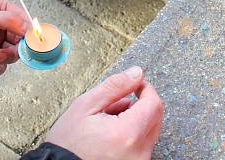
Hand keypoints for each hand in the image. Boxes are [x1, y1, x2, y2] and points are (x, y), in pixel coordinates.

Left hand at [0, 0, 27, 76]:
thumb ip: (7, 21)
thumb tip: (28, 27)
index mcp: (0, 9)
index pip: (23, 20)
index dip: (30, 31)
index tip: (34, 42)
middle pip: (21, 39)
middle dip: (17, 48)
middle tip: (9, 52)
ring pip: (13, 54)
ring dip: (6, 58)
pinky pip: (1, 66)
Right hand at [46, 67, 163, 159]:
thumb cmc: (69, 141)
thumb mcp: (86, 105)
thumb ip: (115, 86)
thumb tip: (137, 73)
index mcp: (127, 133)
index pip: (154, 103)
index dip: (146, 88)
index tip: (135, 84)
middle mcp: (139, 152)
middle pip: (155, 117)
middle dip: (139, 104)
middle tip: (113, 104)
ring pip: (149, 129)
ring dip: (134, 119)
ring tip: (107, 121)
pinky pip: (143, 144)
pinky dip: (132, 134)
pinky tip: (111, 135)